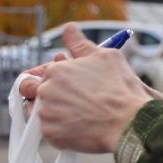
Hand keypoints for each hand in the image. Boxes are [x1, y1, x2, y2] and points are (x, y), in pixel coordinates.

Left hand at [18, 23, 161, 152]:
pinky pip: (47, 132)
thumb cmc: (120, 88)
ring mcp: (46, 113)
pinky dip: (59, 130)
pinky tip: (77, 127)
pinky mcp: (50, 135)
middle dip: (45, 94)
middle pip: (33, 92)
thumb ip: (80, 44)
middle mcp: (46, 90)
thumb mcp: (103, 57)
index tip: (64, 85)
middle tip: (67, 101)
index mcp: (56, 70)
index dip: (50, 77)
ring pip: (39, 113)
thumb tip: (69, 27)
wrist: (129, 122)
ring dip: (51, 112)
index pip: (39, 72)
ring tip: (75, 114)